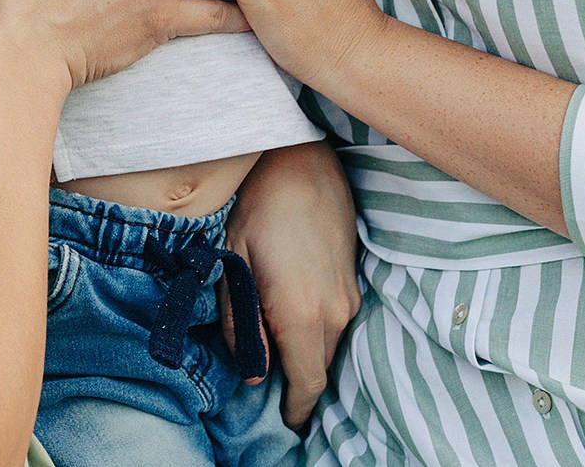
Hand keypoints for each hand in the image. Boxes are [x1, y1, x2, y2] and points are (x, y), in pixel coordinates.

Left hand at [224, 142, 360, 429]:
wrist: (301, 164)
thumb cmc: (258, 210)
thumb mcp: (233, 265)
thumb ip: (240, 323)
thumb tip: (250, 370)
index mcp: (301, 314)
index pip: (307, 384)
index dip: (296, 409)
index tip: (282, 419)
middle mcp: (334, 312)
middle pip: (320, 369)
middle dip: (297, 383)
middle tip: (268, 382)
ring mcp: (348, 296)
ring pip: (330, 346)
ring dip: (307, 355)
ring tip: (274, 348)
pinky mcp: (352, 281)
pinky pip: (337, 323)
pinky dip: (317, 332)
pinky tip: (290, 314)